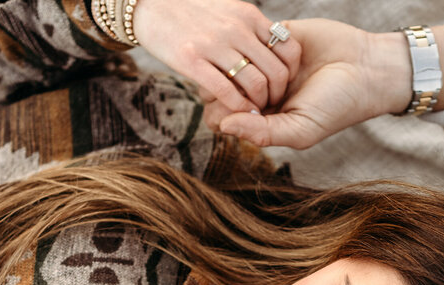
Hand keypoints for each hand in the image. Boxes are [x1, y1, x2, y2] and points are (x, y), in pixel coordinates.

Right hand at [132, 0, 300, 112]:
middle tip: (273, 104)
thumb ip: (250, 30)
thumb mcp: (229, 11)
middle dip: (278, 94)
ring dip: (259, 104)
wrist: (151, 4)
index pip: (288, 47)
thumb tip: (272, 49)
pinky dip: (237, 108)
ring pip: (255, 84)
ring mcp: (214, 44)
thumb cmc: (193, 13)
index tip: (285, 83)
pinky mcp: (191, 60)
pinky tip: (238, 114)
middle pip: (276, 71)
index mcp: (248, 16)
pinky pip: (225, 91)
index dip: (292, 71)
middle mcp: (236, 29)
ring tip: (255, 111)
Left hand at [203, 19, 410, 149]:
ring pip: (235, 60)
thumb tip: (223, 126)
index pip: (218, 116)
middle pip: (218, 86)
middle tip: (266, 93)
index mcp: (259, 118)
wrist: (368, 70)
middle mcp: (257, 91)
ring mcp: (264, 63)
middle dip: (235, 89)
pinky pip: (257, 36)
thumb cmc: (337, 107)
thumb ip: (261, 133)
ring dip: (259, 68)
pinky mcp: (276, 37)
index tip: (250, 111)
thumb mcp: (300, 131)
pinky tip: (296, 56)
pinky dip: (275, 48)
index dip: (224, 112)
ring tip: (290, 77)